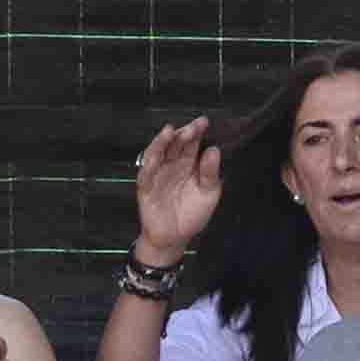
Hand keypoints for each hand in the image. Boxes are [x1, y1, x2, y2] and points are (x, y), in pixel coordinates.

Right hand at [129, 117, 225, 263]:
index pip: (192, 142)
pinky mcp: (145, 186)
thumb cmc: (192, 214)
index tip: (204, 122)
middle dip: (183, 134)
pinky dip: (149, 163)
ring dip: (163, 142)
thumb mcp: (208, 193)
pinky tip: (155, 155)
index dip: (197, 131)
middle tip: (193, 127)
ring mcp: (157, 173)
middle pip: (175, 144)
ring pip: (158, 152)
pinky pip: (145, 172)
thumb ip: (210, 173)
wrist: (174, 238)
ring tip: (171, 132)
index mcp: (189, 163)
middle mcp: (172, 164)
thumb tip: (214, 150)